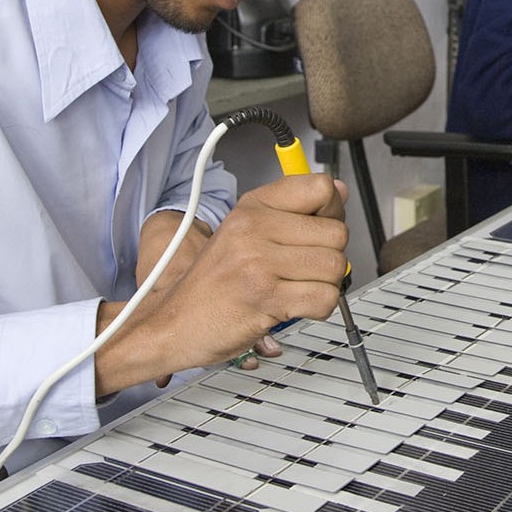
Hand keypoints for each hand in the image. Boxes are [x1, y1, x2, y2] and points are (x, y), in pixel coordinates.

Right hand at [93, 173, 349, 395]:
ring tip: (296, 289)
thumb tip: (340, 190)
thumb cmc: (212, 283)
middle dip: (330, 257)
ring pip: (335, 267)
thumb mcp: (245, 232)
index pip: (322, 187)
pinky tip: (293, 307)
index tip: (317, 230)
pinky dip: (318, 309)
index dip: (332, 212)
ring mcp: (258, 263)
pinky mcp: (265, 298)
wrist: (170, 323)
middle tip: (304, 270)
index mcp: (252, 207)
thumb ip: (293, 209)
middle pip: (337, 233)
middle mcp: (254, 228)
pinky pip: (325, 299)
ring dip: (325, 285)